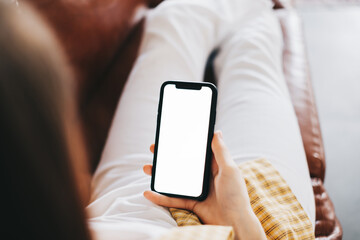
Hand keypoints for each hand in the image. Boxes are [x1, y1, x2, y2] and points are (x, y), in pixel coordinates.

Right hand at [143, 131, 265, 239]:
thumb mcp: (230, 170)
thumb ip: (221, 152)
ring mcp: (195, 190)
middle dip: (166, 157)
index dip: (183, 143)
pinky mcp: (190, 203)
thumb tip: (216, 132)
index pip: (196, 151)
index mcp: (213, 166)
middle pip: (181, 164)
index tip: (171, 135)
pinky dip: (160, 197)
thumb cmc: (236, 196)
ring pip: (173, 180)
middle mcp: (203, 177)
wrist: (235, 223)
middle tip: (154, 149)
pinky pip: (172, 199)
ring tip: (147, 168)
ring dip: (159, 175)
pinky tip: (148, 193)